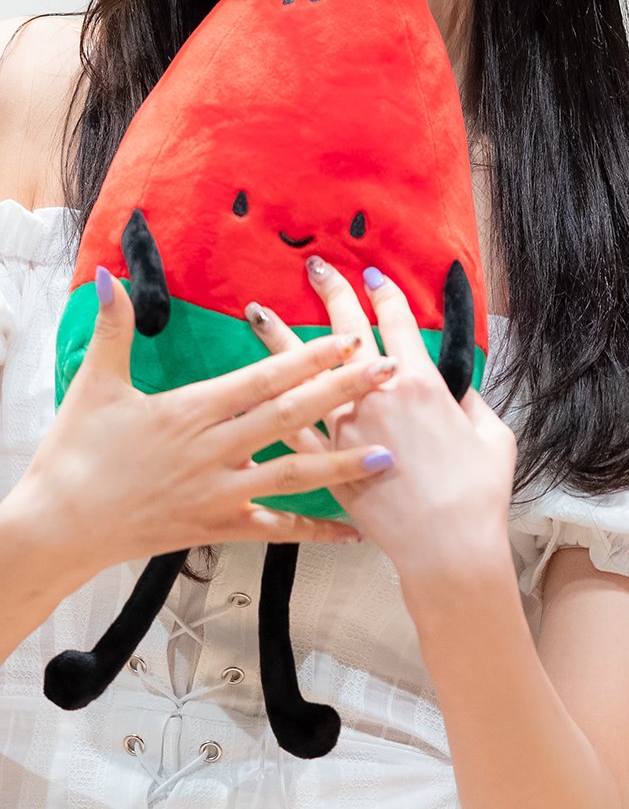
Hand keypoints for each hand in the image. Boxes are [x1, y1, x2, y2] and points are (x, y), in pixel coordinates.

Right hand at [14, 268, 398, 578]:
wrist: (60, 526)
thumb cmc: (76, 454)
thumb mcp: (95, 386)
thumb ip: (112, 330)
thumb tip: (112, 276)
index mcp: (189, 412)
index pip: (260, 380)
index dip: (307, 359)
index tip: (348, 340)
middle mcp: (212, 452)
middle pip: (289, 419)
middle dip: (343, 395)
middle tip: (389, 374)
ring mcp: (219, 494)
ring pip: (293, 478)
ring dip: (343, 466)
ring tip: (388, 455)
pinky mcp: (219, 528)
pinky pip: (276, 530)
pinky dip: (316, 531)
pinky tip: (353, 530)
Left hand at [249, 255, 516, 592]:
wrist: (447, 546)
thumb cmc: (478, 494)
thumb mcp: (493, 436)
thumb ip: (472, 404)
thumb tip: (458, 391)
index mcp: (420, 383)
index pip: (398, 323)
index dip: (385, 295)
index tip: (373, 277)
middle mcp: (376, 397)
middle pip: (347, 332)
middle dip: (332, 293)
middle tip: (316, 267)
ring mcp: (346, 429)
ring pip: (305, 373)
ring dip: (280, 340)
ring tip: (256, 311)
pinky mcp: (326, 464)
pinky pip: (294, 428)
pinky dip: (273, 405)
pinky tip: (251, 386)